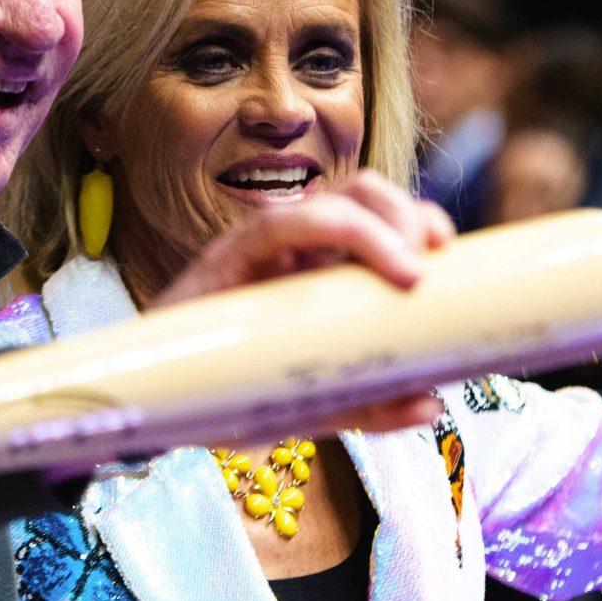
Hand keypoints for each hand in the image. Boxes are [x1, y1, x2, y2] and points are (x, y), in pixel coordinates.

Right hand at [154, 172, 455, 434]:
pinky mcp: (225, 259)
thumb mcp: (315, 406)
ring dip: (377, 222)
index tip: (448, 247)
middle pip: (361, 192)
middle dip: (404, 213)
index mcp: (318, 267)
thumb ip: (369, 405)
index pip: (375, 215)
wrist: (152, 408)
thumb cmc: (231, 395)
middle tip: (429, 263)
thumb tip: (431, 403)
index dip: (415, 218)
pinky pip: (277, 224)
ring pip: (327, 199)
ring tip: (408, 271)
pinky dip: (332, 232)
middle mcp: (292, 248)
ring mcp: (257, 249)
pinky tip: (360, 267)